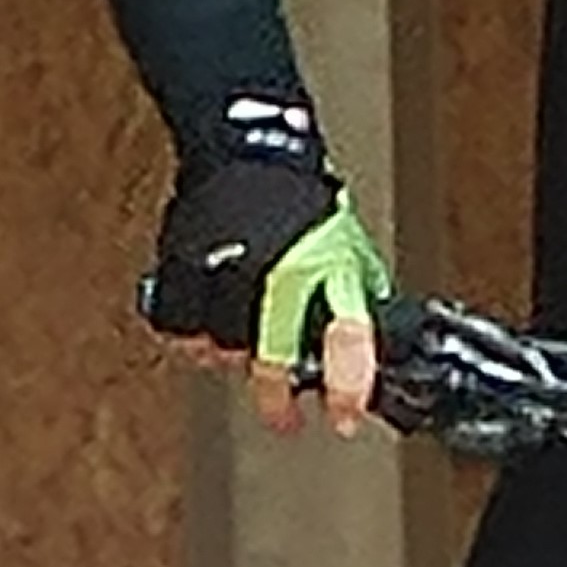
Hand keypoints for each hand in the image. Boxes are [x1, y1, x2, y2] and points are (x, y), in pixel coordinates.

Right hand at [140, 113, 388, 433]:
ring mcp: (230, 272)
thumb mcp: (351, 248)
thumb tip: (381, 351)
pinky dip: (195, 338)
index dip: (348, 386)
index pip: (348, 337)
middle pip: (273, 361)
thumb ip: (361, 299)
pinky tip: (210, 322)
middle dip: (278, 400)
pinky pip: (185, 332)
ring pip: (225, 352)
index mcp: (332, 268)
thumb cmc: (304, 205)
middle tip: (285, 417)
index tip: (345, 417)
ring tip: (245, 338)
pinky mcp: (186, 269)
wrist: (245, 150)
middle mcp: (283, 273)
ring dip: (235, 359)